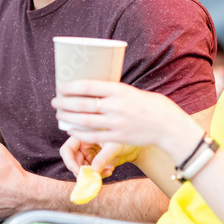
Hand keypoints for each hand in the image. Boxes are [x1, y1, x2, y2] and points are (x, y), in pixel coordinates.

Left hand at [51, 80, 203, 164]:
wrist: (168, 125)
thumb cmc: (150, 105)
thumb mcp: (132, 92)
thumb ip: (113, 92)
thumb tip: (91, 90)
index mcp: (120, 90)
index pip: (89, 86)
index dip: (71, 87)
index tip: (61, 86)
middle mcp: (117, 106)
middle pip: (83, 104)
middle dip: (65, 102)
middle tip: (55, 101)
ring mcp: (117, 123)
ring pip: (85, 120)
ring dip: (68, 117)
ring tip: (59, 114)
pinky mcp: (118, 137)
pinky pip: (93, 135)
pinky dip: (79, 132)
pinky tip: (70, 128)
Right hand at [59, 135, 140, 176]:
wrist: (135, 147)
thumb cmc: (125, 139)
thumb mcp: (114, 146)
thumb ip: (103, 157)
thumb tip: (93, 171)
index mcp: (83, 136)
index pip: (67, 150)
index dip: (69, 161)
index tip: (79, 171)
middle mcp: (83, 146)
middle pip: (73, 163)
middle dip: (82, 171)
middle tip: (92, 177)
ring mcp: (88, 155)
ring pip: (82, 170)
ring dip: (92, 175)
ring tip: (107, 171)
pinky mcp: (95, 164)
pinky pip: (91, 173)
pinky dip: (99, 175)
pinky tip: (110, 170)